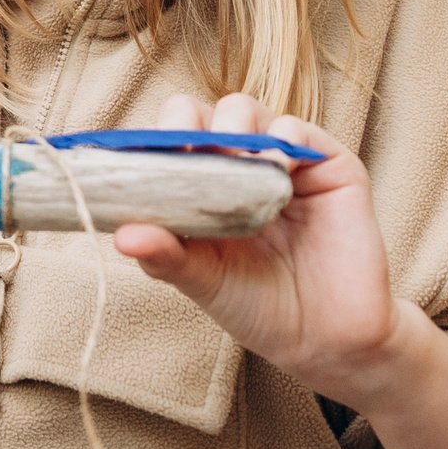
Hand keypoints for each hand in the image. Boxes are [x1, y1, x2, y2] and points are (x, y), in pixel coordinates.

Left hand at [110, 93, 411, 406]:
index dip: (151, 145)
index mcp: (197, 188)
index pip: (164, 142)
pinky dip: (280, 142)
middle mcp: (235, 165)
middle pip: (197, 113)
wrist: (327, 338)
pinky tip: (276, 175)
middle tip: (188, 158)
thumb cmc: (258, 306)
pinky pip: (296, 129)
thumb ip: (165, 255)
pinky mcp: (325, 165)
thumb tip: (121, 235)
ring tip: (235, 168)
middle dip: (185, 127)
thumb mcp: (203, 281)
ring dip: (230, 130)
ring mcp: (279, 161)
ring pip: (242, 110)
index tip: (140, 164)